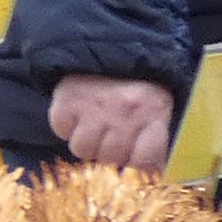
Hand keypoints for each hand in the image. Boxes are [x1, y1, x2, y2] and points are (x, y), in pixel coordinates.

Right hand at [50, 74, 176, 169]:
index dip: (138, 162)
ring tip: (95, 126)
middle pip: (111, 158)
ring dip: (88, 142)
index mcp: (153, 111)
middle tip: (114, 134)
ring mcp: (93, 107)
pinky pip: (62, 132)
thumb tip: (157, 173)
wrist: (104, 48)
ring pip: (83, 150)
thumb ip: (159, 139)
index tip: (136, 155)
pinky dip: (67, 127)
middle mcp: (124, 110)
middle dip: (111, 151)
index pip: (145, 160)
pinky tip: (78, 114)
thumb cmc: (135, 86)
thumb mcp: (158, 107)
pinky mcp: (66, 102)